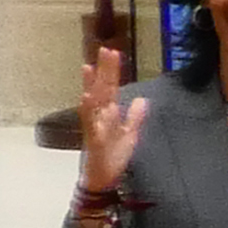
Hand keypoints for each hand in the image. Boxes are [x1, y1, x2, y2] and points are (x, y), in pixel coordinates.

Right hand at [74, 43, 146, 195]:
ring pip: (92, 101)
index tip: (113, 53)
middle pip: (101, 89)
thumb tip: (141, 100)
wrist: (103, 178)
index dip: (112, 71)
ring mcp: (94, 126)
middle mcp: (99, 116)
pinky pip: (89, 122)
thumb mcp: (130, 134)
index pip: (110, 88)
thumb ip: (135, 116)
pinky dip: (88, 109)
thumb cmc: (113, 156)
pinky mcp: (93, 138)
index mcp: (108, 114)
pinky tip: (87, 97)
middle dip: (103, 70)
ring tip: (91, 67)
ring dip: (91, 84)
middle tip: (105, 49)